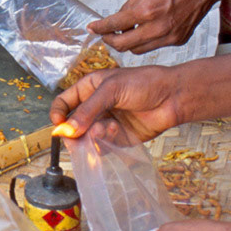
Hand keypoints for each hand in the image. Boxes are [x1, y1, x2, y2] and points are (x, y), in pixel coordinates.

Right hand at [50, 66, 182, 142]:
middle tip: (79, 137)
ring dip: (93, 137)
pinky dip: (104, 144)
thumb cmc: (144, 83)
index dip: (58, 115)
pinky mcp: (118, 138)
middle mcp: (95, 107)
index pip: (63, 104)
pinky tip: (115, 132)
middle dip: (74, 132)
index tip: (60, 125)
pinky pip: (102, 147)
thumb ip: (89, 109)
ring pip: (86, 139)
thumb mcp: (111, 89)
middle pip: (72, 126)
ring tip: (107, 129)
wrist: (172, 97)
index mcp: (88, 89)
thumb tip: (67, 129)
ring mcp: (105, 123)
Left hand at [89, 0, 220, 52]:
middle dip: (110, 41)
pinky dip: (146, 41)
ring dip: (128, 43)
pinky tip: (147, 30)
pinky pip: (155, 46)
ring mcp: (169, 37)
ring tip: (125, 32)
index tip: (92, 27)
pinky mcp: (179, 41)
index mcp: (146, 10)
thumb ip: (130, 5)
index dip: (100, 27)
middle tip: (106, 34)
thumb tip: (118, 18)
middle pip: (123, 45)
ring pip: (138, 50)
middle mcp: (157, 27)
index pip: (115, 25)